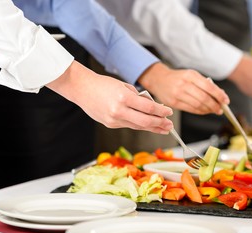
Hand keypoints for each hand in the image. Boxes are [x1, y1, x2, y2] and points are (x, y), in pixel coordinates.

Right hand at [46, 61, 173, 133]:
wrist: (81, 88)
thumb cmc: (102, 84)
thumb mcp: (123, 85)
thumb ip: (137, 96)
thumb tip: (151, 106)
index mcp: (123, 97)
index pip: (148, 108)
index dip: (161, 112)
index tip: (169, 112)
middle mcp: (118, 110)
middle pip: (145, 121)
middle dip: (160, 124)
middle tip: (169, 125)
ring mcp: (113, 120)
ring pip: (138, 126)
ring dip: (152, 128)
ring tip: (162, 129)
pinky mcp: (110, 124)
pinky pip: (129, 126)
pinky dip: (139, 125)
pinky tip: (147, 126)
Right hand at [137, 62, 229, 114]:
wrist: (159, 80)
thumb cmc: (178, 78)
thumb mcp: (191, 75)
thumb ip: (204, 84)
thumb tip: (220, 95)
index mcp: (190, 75)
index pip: (209, 87)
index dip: (219, 95)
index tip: (225, 100)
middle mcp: (184, 84)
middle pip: (204, 98)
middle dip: (215, 105)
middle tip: (220, 109)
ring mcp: (178, 94)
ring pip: (198, 105)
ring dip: (208, 110)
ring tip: (213, 110)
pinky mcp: (174, 103)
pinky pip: (191, 109)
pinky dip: (200, 111)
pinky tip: (204, 111)